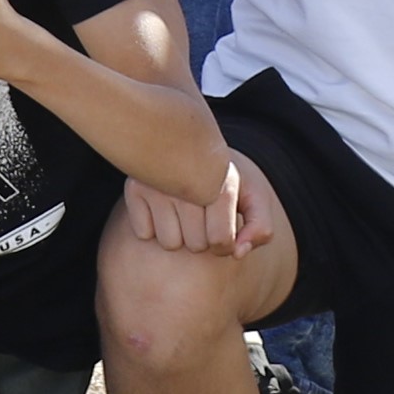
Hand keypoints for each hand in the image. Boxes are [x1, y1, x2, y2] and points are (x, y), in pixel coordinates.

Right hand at [121, 154, 257, 256]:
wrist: (189, 140)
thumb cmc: (224, 178)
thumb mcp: (253, 196)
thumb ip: (260, 228)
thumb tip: (238, 253)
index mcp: (221, 181)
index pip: (221, 242)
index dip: (225, 243)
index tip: (223, 224)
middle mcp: (187, 180)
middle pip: (195, 245)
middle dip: (201, 237)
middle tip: (200, 210)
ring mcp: (157, 184)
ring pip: (169, 242)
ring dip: (177, 233)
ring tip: (181, 207)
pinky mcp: (133, 187)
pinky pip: (144, 233)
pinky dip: (152, 225)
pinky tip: (160, 204)